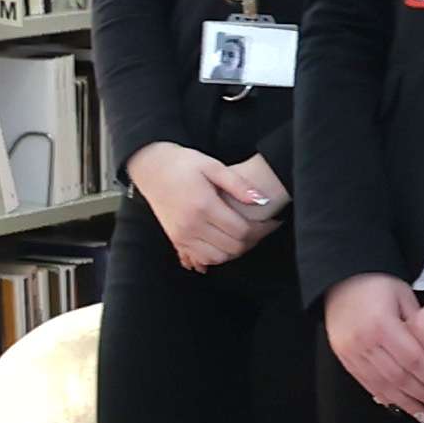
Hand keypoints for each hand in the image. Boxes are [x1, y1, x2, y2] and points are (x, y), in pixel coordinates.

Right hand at [125, 143, 271, 269]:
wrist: (151, 169)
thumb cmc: (183, 164)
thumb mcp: (213, 166)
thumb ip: (238, 184)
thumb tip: (261, 200)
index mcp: (203, 206)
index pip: (242, 230)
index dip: (262, 230)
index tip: (272, 222)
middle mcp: (192, 225)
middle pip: (233, 247)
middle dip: (253, 241)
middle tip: (261, 228)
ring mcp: (182, 236)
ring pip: (219, 258)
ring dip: (236, 250)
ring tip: (244, 234)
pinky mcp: (176, 240)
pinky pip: (203, 258)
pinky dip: (218, 255)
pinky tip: (225, 241)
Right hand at [322, 275, 423, 422]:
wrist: (339, 279)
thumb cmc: (377, 283)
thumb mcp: (403, 295)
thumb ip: (420, 324)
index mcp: (382, 325)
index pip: (415, 361)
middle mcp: (364, 342)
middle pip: (401, 379)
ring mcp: (351, 352)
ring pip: (384, 387)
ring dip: (408, 405)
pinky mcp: (344, 358)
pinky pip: (367, 384)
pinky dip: (386, 398)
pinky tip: (402, 408)